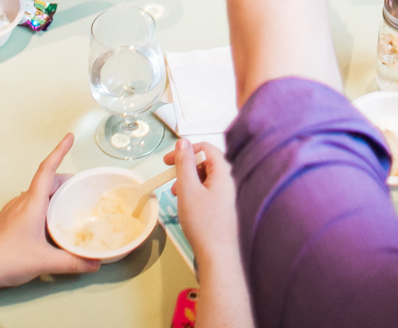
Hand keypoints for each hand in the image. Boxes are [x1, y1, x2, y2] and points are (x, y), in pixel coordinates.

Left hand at [0, 133, 99, 311]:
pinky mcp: (8, 221)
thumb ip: (73, 263)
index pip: (47, 169)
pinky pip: (29, 205)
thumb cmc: (6, 260)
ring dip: (53, 193)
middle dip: (64, 179)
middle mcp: (21, 202)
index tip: (69, 137)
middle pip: (46, 181)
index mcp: (31, 203)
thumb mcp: (45, 262)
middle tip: (82, 186)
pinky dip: (43, 206)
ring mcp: (12, 210)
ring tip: (69, 204)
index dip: (59, 151)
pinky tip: (49, 222)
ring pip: (37, 193)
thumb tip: (95, 263)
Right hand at [164, 138, 238, 266]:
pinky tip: (185, 204)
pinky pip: (207, 191)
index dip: (186, 149)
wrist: (217, 255)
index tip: (168, 160)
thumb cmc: (203, 222)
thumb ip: (185, 163)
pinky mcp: (222, 208)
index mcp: (223, 172)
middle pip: (206, 162)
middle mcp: (228, 181)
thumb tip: (183, 142)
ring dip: (188, 181)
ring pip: (205, 178)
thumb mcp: (188, 189)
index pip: (206, 148)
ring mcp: (226, 196)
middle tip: (170, 177)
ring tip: (176, 193)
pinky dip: (194, 192)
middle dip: (186, 167)